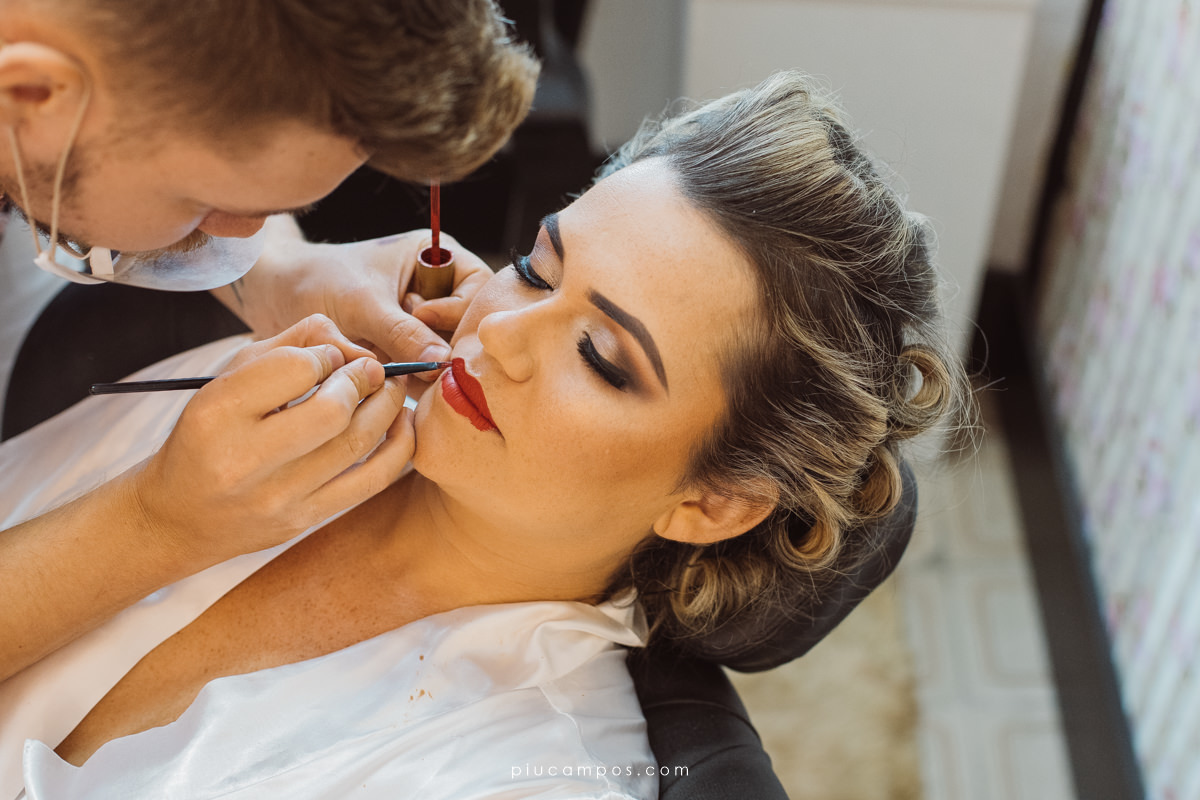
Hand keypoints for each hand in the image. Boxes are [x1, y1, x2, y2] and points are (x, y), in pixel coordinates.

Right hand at [130, 314, 413, 563]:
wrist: (178, 516)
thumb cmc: (208, 434)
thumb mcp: (227, 379)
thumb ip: (286, 347)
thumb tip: (348, 344)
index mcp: (217, 412)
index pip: (294, 368)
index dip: (326, 356)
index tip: (330, 358)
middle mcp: (243, 459)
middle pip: (331, 410)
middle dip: (363, 380)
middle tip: (374, 369)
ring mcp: (276, 496)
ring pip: (356, 444)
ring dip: (387, 407)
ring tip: (391, 388)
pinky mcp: (303, 520)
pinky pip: (371, 481)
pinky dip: (399, 447)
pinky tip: (401, 423)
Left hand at [219, 216, 493, 377]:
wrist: (272, 295)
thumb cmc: (315, 280)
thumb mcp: (361, 304)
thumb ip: (402, 332)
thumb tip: (442, 363)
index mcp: (436, 259)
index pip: (480, 289)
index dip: (458, 309)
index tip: (420, 316)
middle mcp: (436, 290)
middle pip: (467, 326)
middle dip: (441, 343)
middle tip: (409, 354)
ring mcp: (422, 323)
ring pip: (446, 352)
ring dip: (422, 365)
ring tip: (385, 360)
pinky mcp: (405, 350)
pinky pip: (423, 370)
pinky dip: (407, 378)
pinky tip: (382, 375)